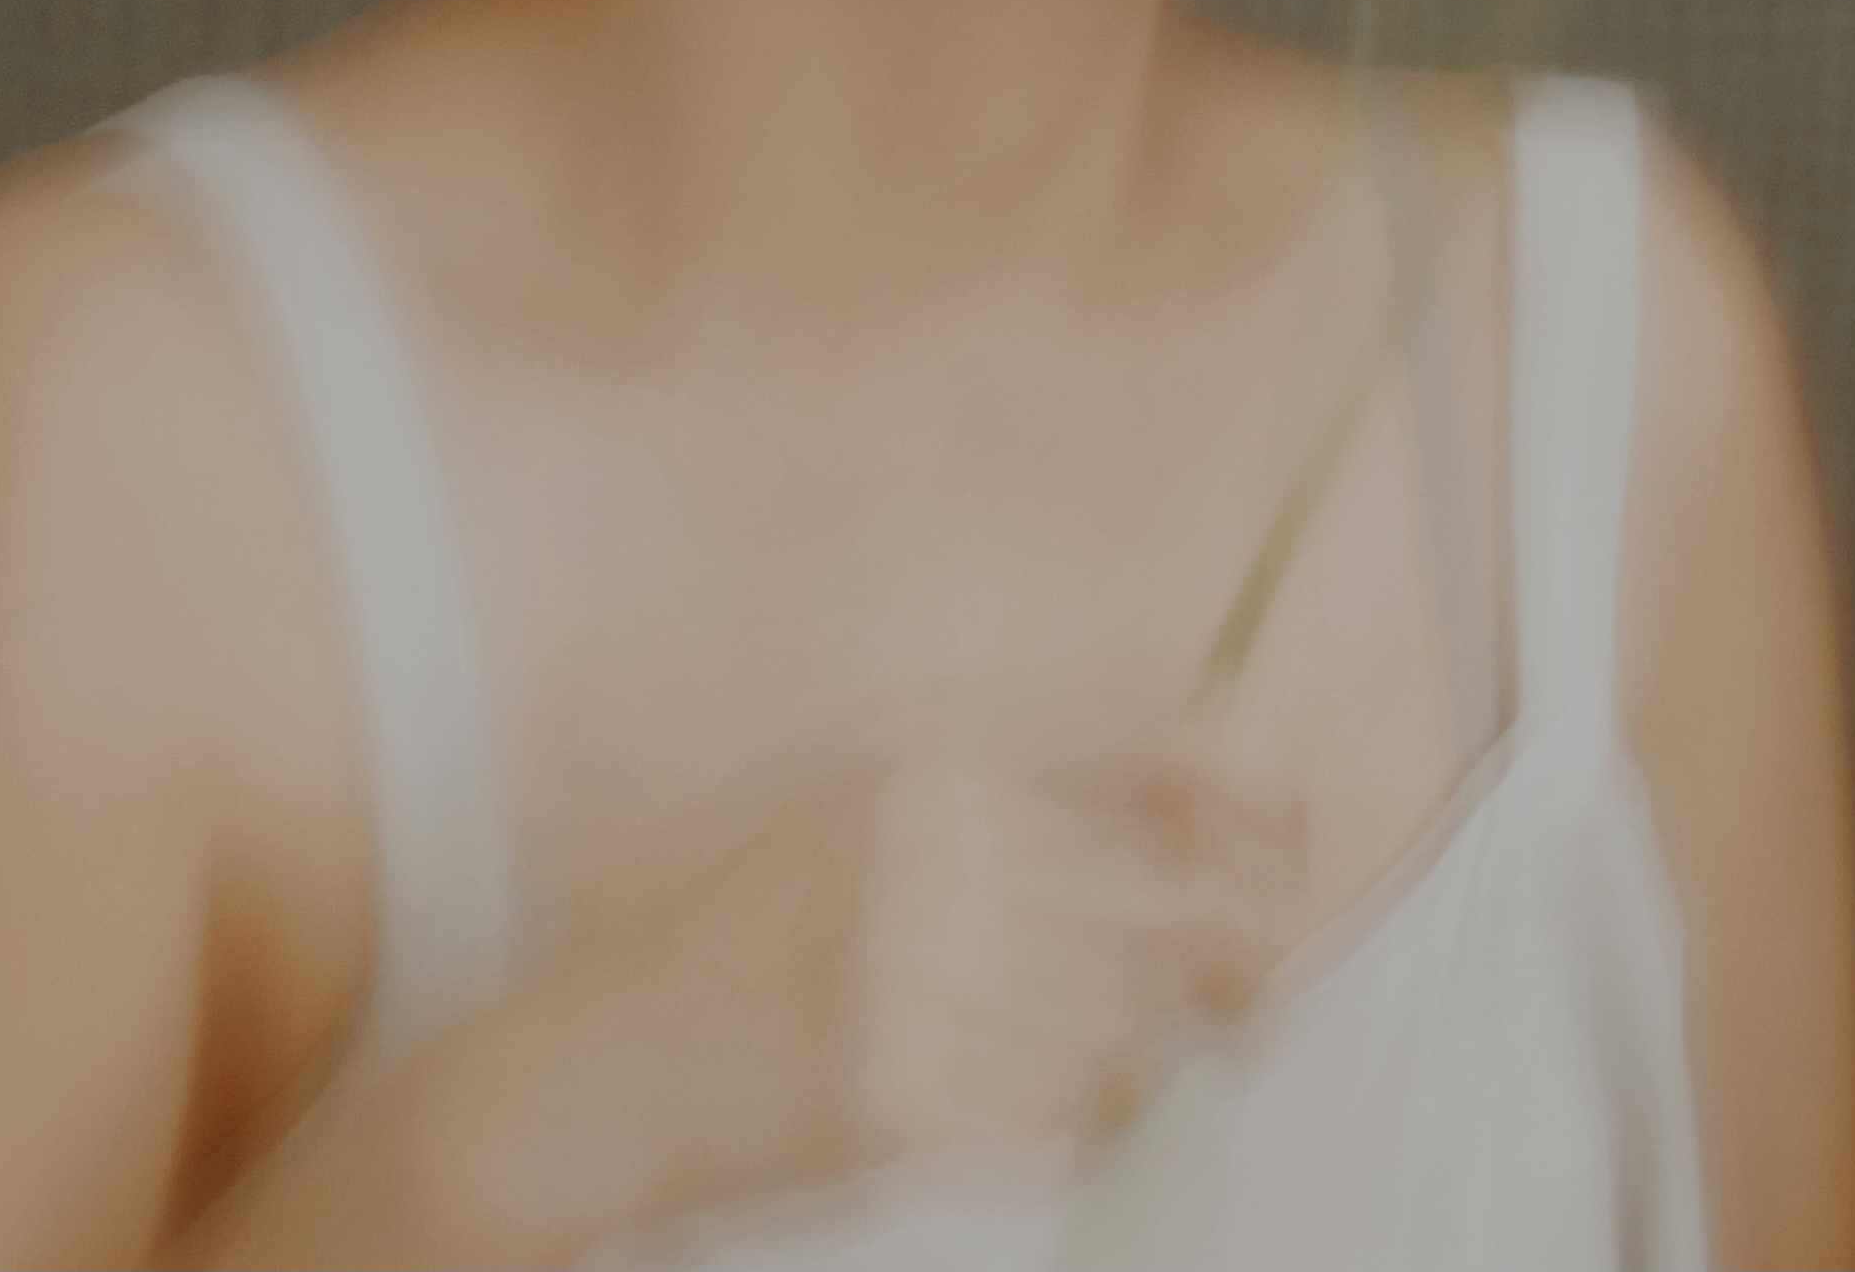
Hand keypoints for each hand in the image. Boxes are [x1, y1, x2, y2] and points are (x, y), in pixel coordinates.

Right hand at [428, 707, 1313, 1244]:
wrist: (568, 1081)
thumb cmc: (741, 937)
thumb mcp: (870, 794)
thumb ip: (1034, 771)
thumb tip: (1238, 774)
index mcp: (940, 748)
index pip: (1190, 735)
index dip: (1276, 798)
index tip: (1285, 853)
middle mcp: (936, 843)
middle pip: (1203, 892)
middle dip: (1250, 954)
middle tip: (1244, 998)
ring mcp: (915, 975)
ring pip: (1148, 1015)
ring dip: (1141, 1049)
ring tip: (1060, 1051)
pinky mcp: (900, 1104)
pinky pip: (1081, 1111)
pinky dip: (1079, 1118)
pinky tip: (1009, 1105)